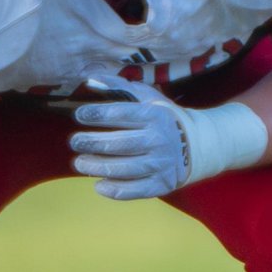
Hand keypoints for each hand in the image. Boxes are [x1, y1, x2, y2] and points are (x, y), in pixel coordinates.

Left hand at [71, 75, 189, 199]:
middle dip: (91, 143)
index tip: (80, 115)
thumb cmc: (163, 118)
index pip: (121, 114)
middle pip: (119, 144)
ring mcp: (161, 164)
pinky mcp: (161, 184)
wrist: (196, 145)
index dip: (97, 114)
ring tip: (80, 162)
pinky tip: (99, 185)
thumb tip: (90, 80)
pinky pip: (135, 191)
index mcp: (155, 115)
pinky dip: (114, 190)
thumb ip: (118, 87)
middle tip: (75, 142)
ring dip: (97, 167)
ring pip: (123, 169)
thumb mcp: (147, 97)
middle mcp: (159, 140)